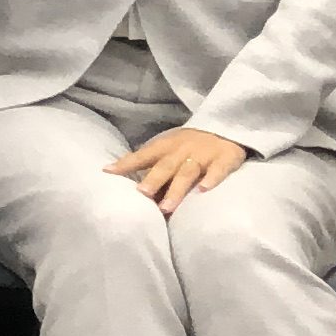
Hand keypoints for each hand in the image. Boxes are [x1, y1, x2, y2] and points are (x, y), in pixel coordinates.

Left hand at [106, 127, 249, 214]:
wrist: (227, 128)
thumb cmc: (189, 145)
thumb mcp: (167, 147)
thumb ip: (147, 162)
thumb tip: (116, 174)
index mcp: (166, 146)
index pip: (143, 155)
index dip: (126, 163)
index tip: (108, 171)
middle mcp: (182, 150)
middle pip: (165, 166)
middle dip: (153, 180)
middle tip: (141, 194)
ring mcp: (204, 155)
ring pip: (188, 173)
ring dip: (176, 189)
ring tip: (166, 207)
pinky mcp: (225, 159)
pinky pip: (218, 170)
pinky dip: (212, 179)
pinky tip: (204, 190)